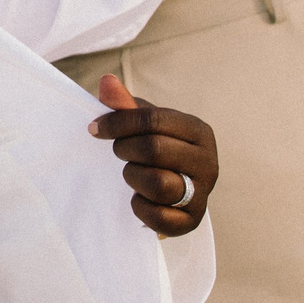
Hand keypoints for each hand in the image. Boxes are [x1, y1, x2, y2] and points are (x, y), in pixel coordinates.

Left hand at [89, 74, 215, 238]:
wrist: (172, 187)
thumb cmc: (156, 148)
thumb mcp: (142, 123)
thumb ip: (124, 104)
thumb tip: (106, 81)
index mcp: (198, 131)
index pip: (153, 120)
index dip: (117, 123)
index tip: (94, 129)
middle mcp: (208, 162)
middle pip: (154, 150)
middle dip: (125, 150)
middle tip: (119, 153)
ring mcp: (203, 194)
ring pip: (159, 184)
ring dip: (133, 179)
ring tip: (132, 175)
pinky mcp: (192, 221)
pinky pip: (160, 217)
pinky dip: (140, 208)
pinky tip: (138, 199)